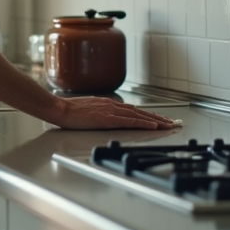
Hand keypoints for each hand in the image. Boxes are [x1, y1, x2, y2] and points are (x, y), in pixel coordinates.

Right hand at [47, 96, 178, 130]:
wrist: (59, 109)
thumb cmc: (68, 110)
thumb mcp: (87, 109)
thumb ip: (98, 112)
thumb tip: (104, 117)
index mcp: (107, 103)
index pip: (132, 109)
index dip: (146, 114)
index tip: (157, 118)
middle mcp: (112, 105)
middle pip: (139, 111)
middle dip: (156, 117)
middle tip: (170, 122)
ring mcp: (110, 111)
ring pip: (138, 115)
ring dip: (155, 120)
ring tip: (167, 125)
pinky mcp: (107, 119)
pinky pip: (129, 121)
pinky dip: (143, 122)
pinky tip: (153, 126)